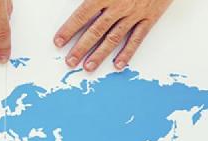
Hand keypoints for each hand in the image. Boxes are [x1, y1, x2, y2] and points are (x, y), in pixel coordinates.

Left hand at [55, 0, 172, 71]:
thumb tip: (81, 0)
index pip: (82, 15)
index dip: (69, 29)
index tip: (58, 41)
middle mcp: (119, 6)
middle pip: (96, 30)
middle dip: (81, 47)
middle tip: (70, 61)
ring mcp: (134, 14)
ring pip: (114, 37)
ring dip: (100, 54)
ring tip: (88, 67)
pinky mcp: (149, 18)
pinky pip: (137, 38)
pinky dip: (128, 52)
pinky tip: (118, 64)